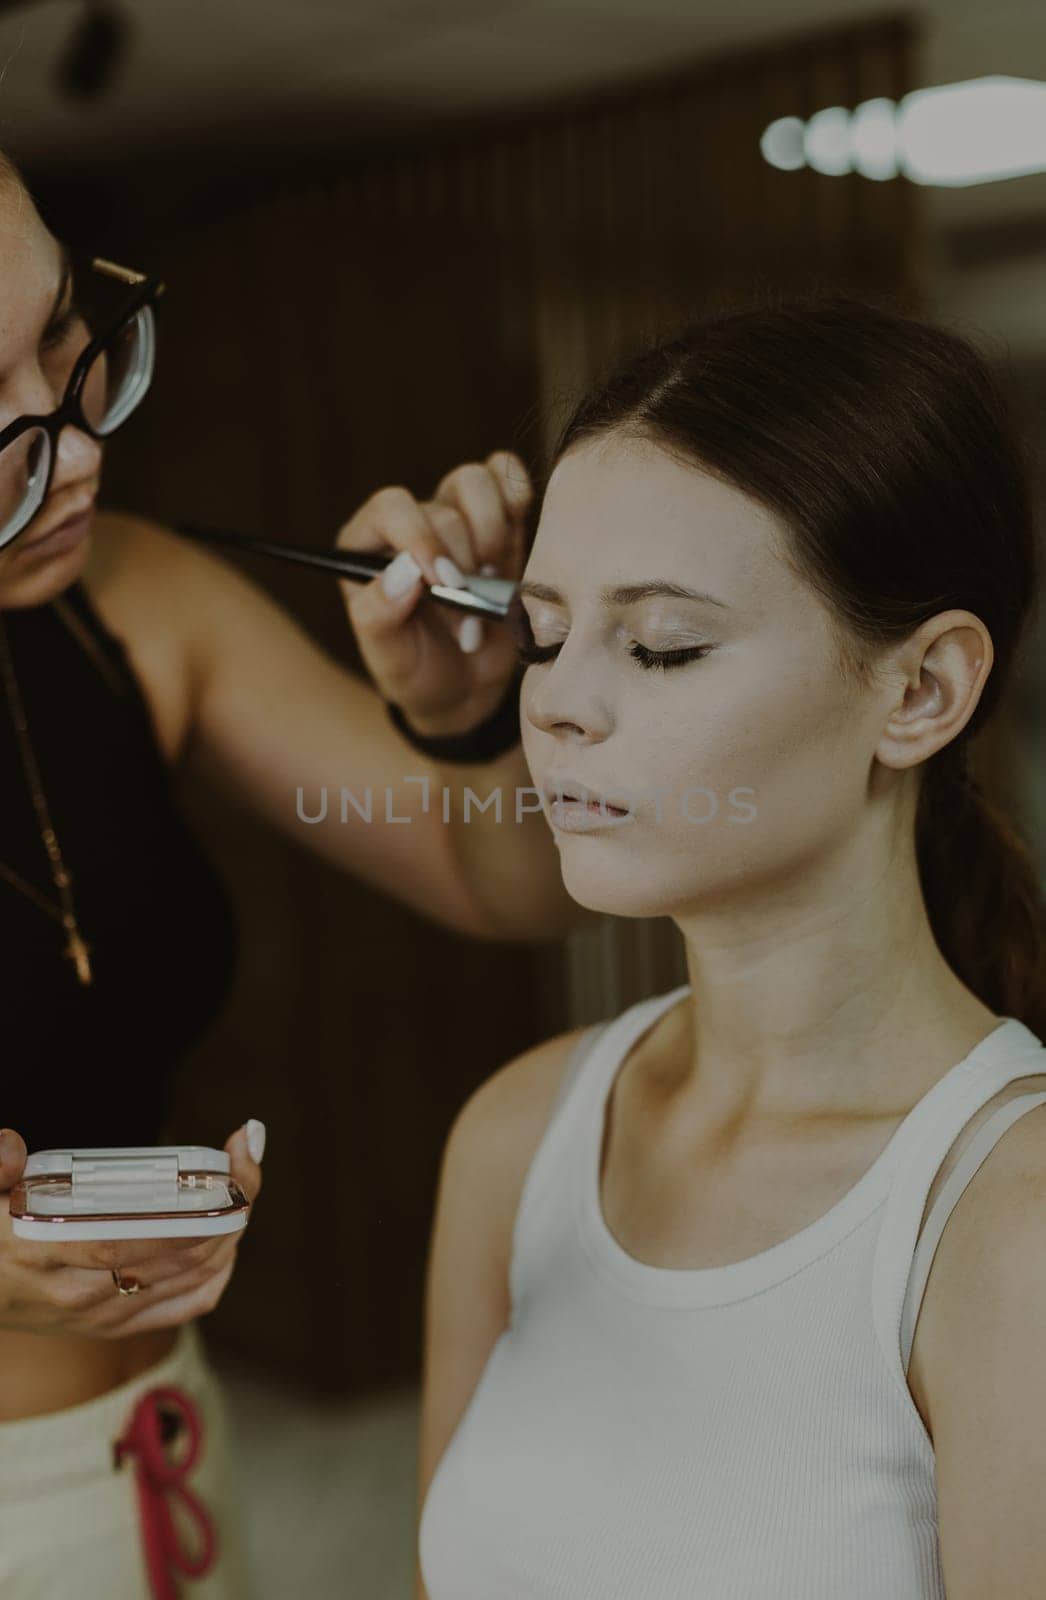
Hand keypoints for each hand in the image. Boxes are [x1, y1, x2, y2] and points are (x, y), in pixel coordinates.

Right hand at [0, 1122, 263, 1338]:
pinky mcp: (116, 1326)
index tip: (225, 1158)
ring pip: (191, 1279)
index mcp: (43, 1254)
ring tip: (240, 1186)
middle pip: (177, 1256)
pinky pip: (187, 1306)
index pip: (129, 1241)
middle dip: (225, 1207)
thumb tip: (11, 1147)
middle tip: (242, 1160)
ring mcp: (102, 1316)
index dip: (187, 1207)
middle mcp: (78, 1296)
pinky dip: (219, 1272)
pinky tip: (228, 1239)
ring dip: (228, 1233)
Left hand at [336, 451, 531, 735]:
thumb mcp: (389, 660)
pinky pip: (507, 479)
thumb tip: (404, 571)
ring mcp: (457, 518)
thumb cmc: (417, 673)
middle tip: (469, 624)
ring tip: (492, 584)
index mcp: (367, 546)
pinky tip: (514, 547)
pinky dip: (517, 499)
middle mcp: (411, 524)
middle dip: (463, 568)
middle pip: (442, 509)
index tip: (444, 582)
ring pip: (475, 481)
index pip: (390, 509)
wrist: (465, 690)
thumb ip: (380, 615)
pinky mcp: (499, 522)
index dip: (420, 538)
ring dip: (492, 533)